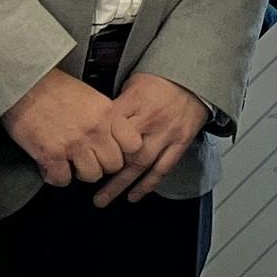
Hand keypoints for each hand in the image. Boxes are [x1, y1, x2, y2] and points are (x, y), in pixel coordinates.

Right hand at [0, 70, 145, 190]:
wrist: (23, 83)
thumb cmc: (53, 87)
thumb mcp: (90, 97)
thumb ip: (104, 118)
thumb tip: (111, 137)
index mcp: (107, 113)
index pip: (134, 145)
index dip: (124, 152)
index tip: (112, 151)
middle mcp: (94, 130)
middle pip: (113, 165)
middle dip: (101, 165)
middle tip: (88, 158)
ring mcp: (73, 144)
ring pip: (92, 176)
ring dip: (80, 172)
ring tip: (70, 163)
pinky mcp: (50, 154)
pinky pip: (63, 180)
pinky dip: (56, 177)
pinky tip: (52, 166)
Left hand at [99, 73, 212, 207]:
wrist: (194, 78)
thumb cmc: (160, 80)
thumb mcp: (132, 83)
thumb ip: (117, 106)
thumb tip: (97, 124)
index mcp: (135, 102)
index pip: (110, 128)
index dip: (95, 144)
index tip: (82, 156)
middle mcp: (151, 120)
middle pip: (123, 150)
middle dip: (104, 170)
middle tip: (87, 182)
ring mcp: (167, 133)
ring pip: (141, 164)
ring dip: (121, 184)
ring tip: (105, 199)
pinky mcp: (180, 143)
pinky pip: (163, 168)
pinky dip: (148, 184)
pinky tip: (135, 195)